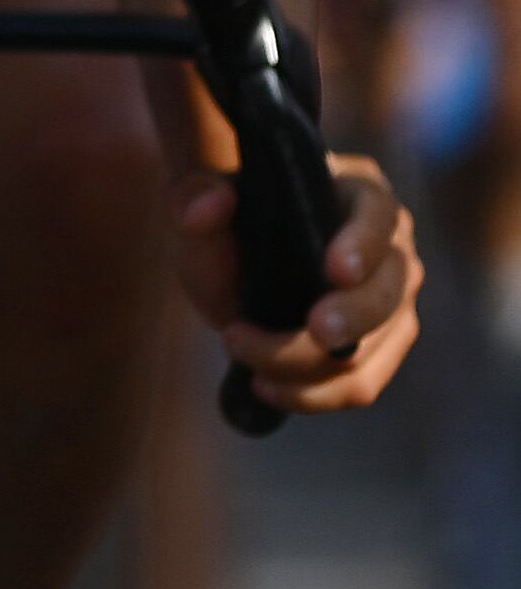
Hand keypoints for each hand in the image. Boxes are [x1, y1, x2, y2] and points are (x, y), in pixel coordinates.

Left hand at [170, 147, 419, 415]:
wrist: (233, 271)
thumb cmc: (228, 227)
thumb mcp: (199, 207)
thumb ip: (194, 196)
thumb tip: (210, 204)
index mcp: (357, 193)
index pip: (378, 214)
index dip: (363, 243)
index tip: (336, 271)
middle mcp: (390, 247)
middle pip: (392, 288)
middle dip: (355, 316)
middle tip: (314, 331)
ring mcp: (393, 301)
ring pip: (378, 346)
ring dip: (315, 364)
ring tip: (247, 357)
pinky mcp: (380, 348)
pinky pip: (361, 384)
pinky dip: (315, 394)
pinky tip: (265, 387)